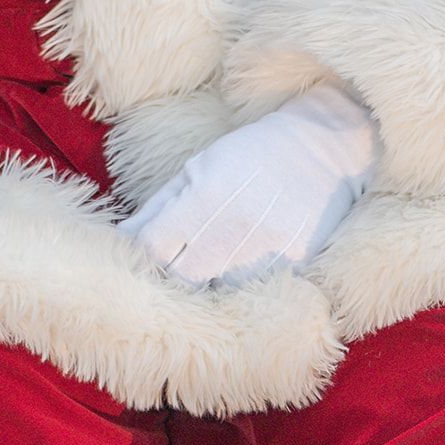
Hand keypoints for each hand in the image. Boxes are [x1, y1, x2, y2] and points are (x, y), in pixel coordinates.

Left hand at [118, 85, 378, 284]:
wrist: (324, 148)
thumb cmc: (252, 154)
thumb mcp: (199, 166)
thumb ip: (158, 207)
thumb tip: (120, 240)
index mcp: (203, 198)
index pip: (152, 251)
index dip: (141, 260)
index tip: (143, 260)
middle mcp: (233, 231)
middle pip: (181, 282)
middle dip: (172, 280)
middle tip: (177, 270)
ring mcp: (267, 254)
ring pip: (219, 294)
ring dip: (212, 287)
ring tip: (221, 263)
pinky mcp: (298, 270)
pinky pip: (258, 295)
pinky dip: (247, 289)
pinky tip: (251, 267)